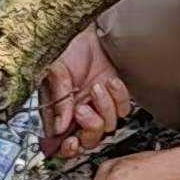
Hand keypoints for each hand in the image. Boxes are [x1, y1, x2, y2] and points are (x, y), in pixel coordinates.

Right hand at [41, 28, 130, 157]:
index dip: (68, 148)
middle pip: (89, 140)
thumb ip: (58, 101)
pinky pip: (124, 110)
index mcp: (60, 111)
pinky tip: (110, 81)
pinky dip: (118, 97)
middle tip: (83, 109)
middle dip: (89, 127)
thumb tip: (58, 128)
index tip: (71, 142)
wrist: (91, 31)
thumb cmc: (68, 48)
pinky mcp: (116, 97)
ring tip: (95, 87)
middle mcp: (79, 112)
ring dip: (103, 106)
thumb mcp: (56, 72)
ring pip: (108, 126)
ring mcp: (99, 106)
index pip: (63, 142)